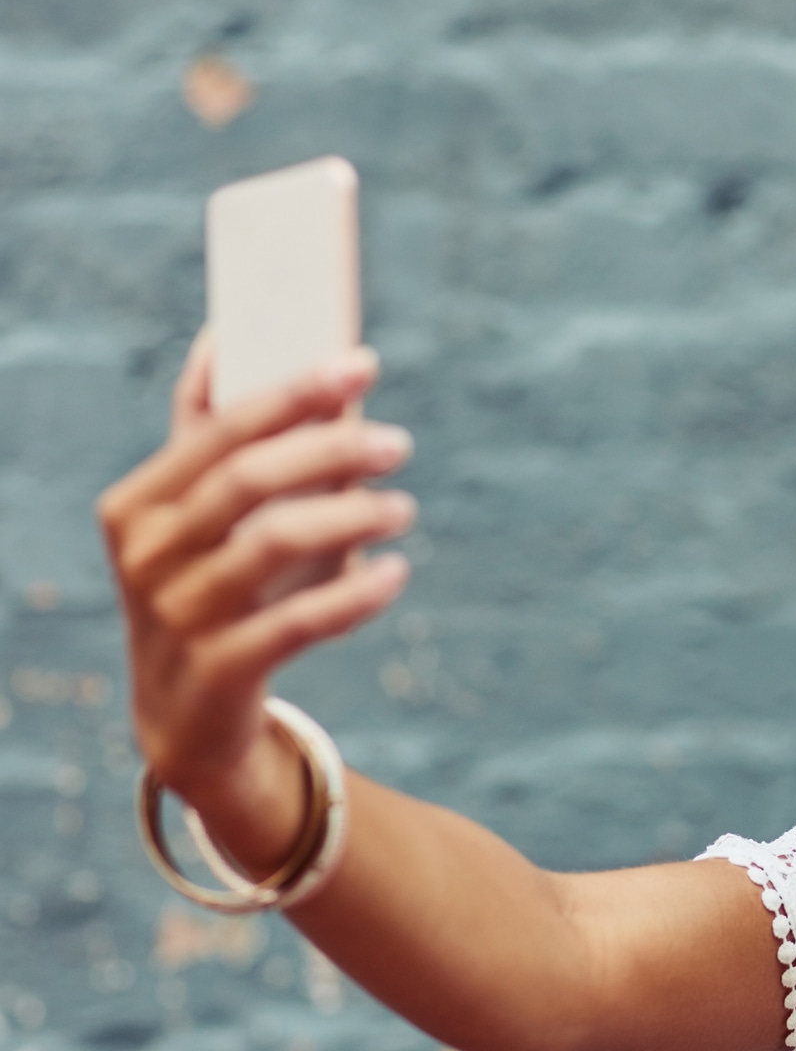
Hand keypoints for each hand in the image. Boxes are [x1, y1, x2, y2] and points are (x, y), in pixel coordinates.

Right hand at [98, 330, 415, 834]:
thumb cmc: (207, 589)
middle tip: (399, 443)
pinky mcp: (220, 671)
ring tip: (403, 508)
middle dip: (333, 450)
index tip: (362, 363)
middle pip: (249, 479)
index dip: (294, 391)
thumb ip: (211, 435)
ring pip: (276, 544)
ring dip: (354, 516)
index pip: (219, 428)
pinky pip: (301, 621)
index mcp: (137, 503)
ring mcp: (177, 616)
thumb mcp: (196, 517)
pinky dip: (358, 593)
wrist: (187, 717)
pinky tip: (396, 573)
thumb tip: (225, 333)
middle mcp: (146, 555)